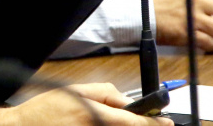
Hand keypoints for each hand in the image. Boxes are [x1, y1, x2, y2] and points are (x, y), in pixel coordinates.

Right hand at [0, 83, 173, 125]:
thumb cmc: (46, 108)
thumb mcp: (76, 90)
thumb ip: (104, 92)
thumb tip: (126, 101)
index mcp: (93, 115)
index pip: (133, 123)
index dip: (153, 123)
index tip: (166, 123)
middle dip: (137, 125)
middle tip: (145, 119)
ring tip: (97, 117)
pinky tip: (94, 124)